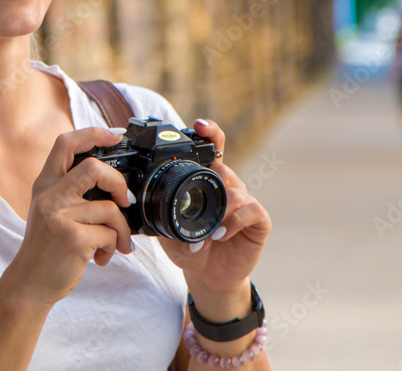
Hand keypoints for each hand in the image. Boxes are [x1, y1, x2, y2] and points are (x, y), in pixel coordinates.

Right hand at [6, 127, 134, 308]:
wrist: (29, 285)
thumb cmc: (46, 249)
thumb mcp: (49, 211)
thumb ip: (70, 191)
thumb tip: (111, 179)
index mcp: (45, 185)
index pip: (65, 143)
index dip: (92, 133)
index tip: (115, 135)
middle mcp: (49, 196)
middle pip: (93, 167)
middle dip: (118, 183)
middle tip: (125, 200)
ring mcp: (60, 216)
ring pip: (110, 209)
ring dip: (121, 230)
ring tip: (115, 244)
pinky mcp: (73, 238)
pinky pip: (109, 234)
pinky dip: (113, 247)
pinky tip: (102, 257)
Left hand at [158, 119, 270, 296]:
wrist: (208, 277)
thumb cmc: (189, 248)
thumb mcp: (167, 229)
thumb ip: (160, 212)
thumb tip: (142, 201)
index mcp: (208, 182)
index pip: (214, 149)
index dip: (210, 133)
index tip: (199, 125)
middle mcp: (229, 187)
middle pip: (225, 168)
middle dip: (214, 176)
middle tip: (200, 190)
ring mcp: (245, 203)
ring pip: (236, 191)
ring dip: (218, 213)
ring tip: (206, 234)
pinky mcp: (259, 221)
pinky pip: (251, 210)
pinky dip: (234, 221)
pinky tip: (221, 234)